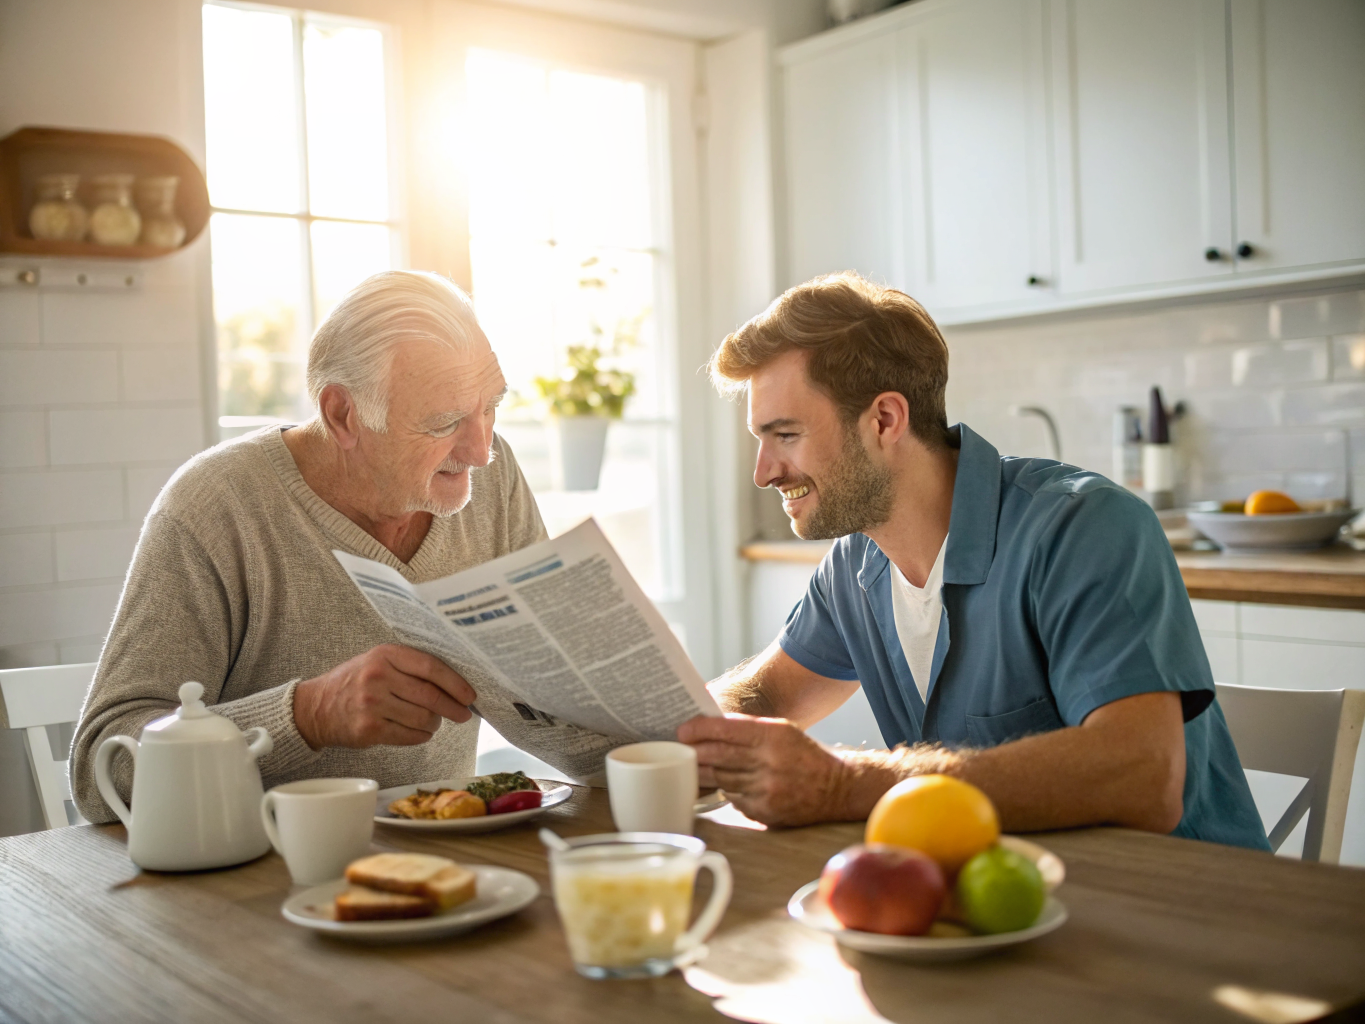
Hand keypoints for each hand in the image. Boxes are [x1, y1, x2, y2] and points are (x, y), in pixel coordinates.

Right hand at [293, 644, 476, 749]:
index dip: (455, 683)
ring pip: (423, 718)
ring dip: (435, 724)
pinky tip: (419, 731)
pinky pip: (410, 736)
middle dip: (453, 707)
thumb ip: (410, 666)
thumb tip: (454, 683)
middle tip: (464, 714)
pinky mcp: (370, 730)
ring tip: (433, 722)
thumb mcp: (377, 662)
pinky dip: (421, 736)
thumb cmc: (354, 682)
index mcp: (384, 655)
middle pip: (430, 696)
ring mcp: (372, 705)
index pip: (430, 667)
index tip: (470, 694)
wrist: (315, 708)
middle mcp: (378, 677)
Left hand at [677, 713, 855, 826]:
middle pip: (718, 756)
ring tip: (693, 766)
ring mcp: (766, 789)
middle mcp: (769, 761)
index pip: (726, 729)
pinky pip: (734, 799)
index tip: (683, 730)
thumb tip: (708, 729)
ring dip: (704, 773)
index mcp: (773, 735)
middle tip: (681, 748)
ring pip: (721, 779)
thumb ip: (748, 729)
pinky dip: (727, 791)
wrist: (836, 787)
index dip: (700, 729)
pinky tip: (723, 785)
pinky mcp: (765, 811)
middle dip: (695, 752)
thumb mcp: (781, 730)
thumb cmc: (803, 754)